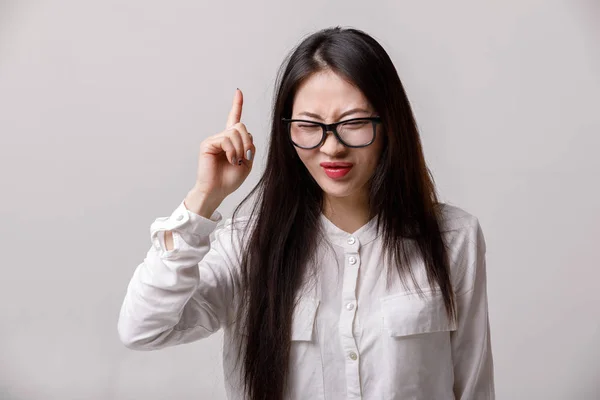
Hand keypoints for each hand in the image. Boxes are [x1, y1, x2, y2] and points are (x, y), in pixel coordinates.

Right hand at [189, 89, 255, 211]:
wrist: (217, 191)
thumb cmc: (230, 179)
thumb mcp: (247, 163)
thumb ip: (249, 147)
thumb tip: (246, 135)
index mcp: (232, 141)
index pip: (234, 119)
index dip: (237, 105)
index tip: (238, 92)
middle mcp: (222, 137)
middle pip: (241, 126)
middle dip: (247, 142)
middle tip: (244, 157)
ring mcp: (214, 139)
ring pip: (235, 133)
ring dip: (240, 149)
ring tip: (235, 161)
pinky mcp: (208, 143)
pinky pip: (226, 140)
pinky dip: (232, 151)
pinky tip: (230, 160)